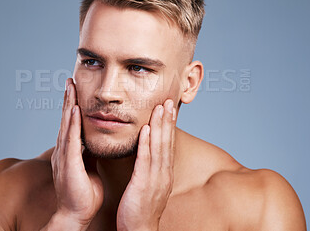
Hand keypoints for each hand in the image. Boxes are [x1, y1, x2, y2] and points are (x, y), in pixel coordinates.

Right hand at [49, 78, 103, 228]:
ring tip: (70, 86)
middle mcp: (64, 150)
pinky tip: (74, 110)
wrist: (76, 213)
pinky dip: (72, 124)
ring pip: (66, 124)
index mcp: (70, 151)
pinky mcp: (68, 163)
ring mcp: (64, 156)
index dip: (72, 106)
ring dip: (68, 104)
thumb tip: (95, 142)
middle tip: (70, 80)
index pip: (71, 124)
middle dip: (68, 99)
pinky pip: (71, 140)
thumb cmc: (84, 193)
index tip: (76, 90)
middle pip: (66, 119)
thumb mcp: (89, 167)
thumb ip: (89, 154)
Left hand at [116, 99, 175, 230]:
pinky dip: (147, 144)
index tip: (168, 108)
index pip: (168, 145)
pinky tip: (147, 129)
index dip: (169, 125)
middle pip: (167, 142)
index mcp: (164, 173)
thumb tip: (148, 155)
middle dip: (168, 120)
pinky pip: (146, 161)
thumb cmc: (140, 208)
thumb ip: (150, 169)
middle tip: (169, 100)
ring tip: (161, 107)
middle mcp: (163, 173)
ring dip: (160, 126)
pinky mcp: (144, 185)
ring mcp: (156, 179)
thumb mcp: (148, 185)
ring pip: (159, 147)